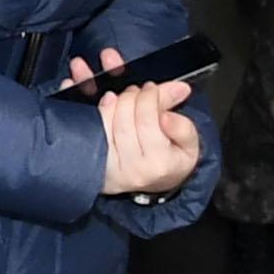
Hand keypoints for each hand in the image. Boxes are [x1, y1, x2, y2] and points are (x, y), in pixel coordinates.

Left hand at [73, 49, 199, 195]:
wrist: (150, 185)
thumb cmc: (168, 162)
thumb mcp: (188, 148)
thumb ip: (184, 126)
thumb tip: (174, 100)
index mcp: (159, 163)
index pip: (148, 120)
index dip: (150, 97)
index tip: (152, 87)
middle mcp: (131, 168)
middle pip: (123, 118)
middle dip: (129, 96)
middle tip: (136, 90)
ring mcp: (108, 166)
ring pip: (103, 122)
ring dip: (107, 99)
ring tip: (118, 94)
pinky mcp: (90, 162)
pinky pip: (85, 128)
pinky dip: (85, 106)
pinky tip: (84, 91)